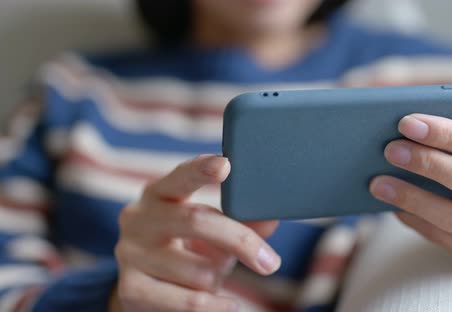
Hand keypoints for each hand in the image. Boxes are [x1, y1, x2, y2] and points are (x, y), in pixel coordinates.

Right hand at [111, 155, 279, 311]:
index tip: (225, 164)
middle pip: (196, 220)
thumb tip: (271, 215)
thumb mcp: (214, 232)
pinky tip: (229, 305)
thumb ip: (243, 222)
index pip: (181, 175)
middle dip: (239, 241)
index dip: (202, 169)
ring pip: (197, 269)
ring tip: (212, 277)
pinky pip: (187, 301)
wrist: (148, 288)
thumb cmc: (188, 248)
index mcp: (160, 192)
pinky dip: (214, 306)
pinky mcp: (130, 288)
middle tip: (270, 261)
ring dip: (217, 277)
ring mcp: (130, 252)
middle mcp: (139, 217)